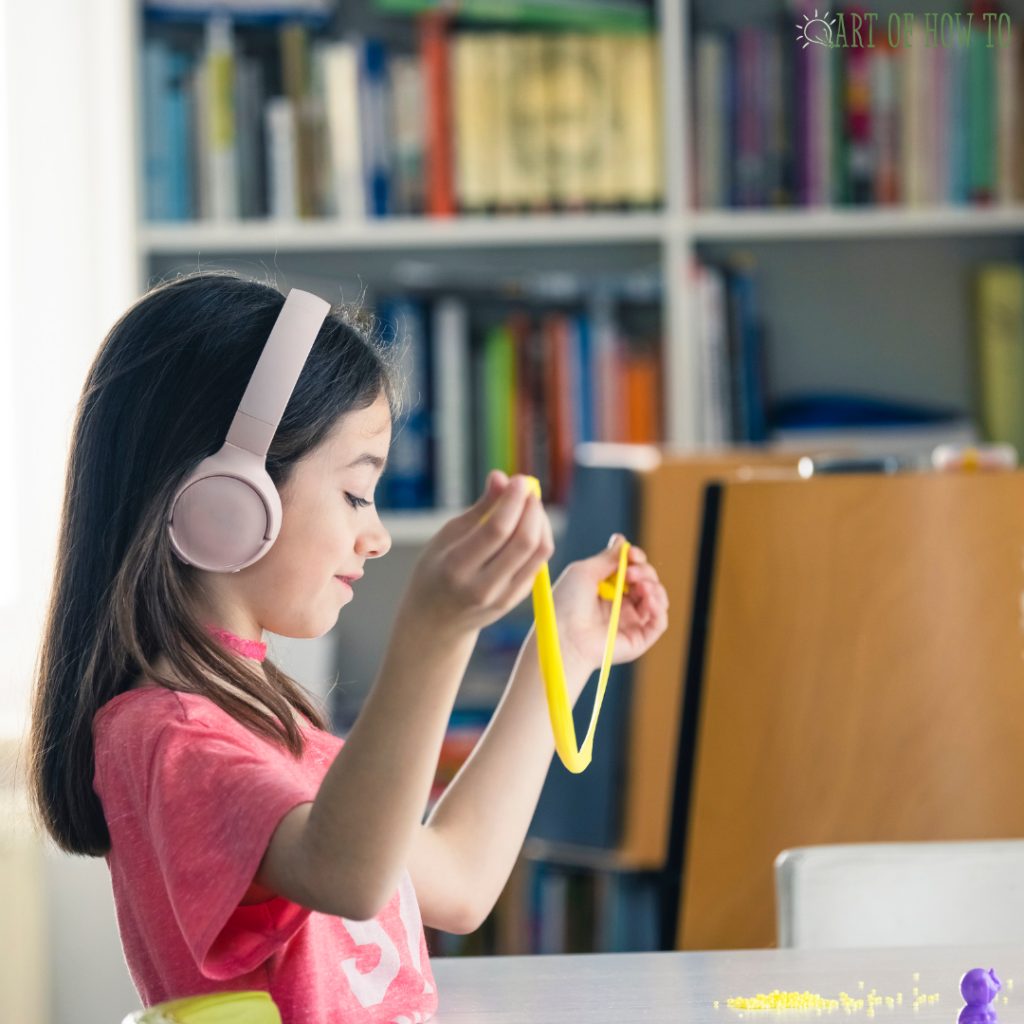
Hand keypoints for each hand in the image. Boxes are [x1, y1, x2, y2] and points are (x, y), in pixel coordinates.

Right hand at [403, 471, 554, 636]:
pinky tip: (529, 526)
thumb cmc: (435, 571)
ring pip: (538, 553)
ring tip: (530, 505)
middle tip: (527, 489)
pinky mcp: (515, 601)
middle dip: (531, 509)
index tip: (519, 480)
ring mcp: (501, 598)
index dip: (513, 500)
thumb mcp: (446, 537)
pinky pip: (538, 564)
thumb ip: (478, 509)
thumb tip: (501, 478)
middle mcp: (481, 587)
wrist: (434, 622)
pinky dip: (539, 539)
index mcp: (456, 568)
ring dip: (540, 522)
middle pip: (523, 542)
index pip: (496, 529)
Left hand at [550, 535, 668, 691]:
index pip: (631, 570)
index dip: (635, 559)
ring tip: (641, 586)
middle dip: (644, 571)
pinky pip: (659, 622)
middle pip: (646, 581)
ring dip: (654, 587)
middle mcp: (620, 606)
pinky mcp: (638, 640)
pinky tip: (649, 599)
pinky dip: (659, 608)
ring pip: (656, 599)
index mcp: (606, 590)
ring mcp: (630, 623)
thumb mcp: (584, 572)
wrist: (563, 637)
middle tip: (630, 573)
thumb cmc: (566, 605)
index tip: (631, 553)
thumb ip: (607, 558)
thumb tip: (621, 541)